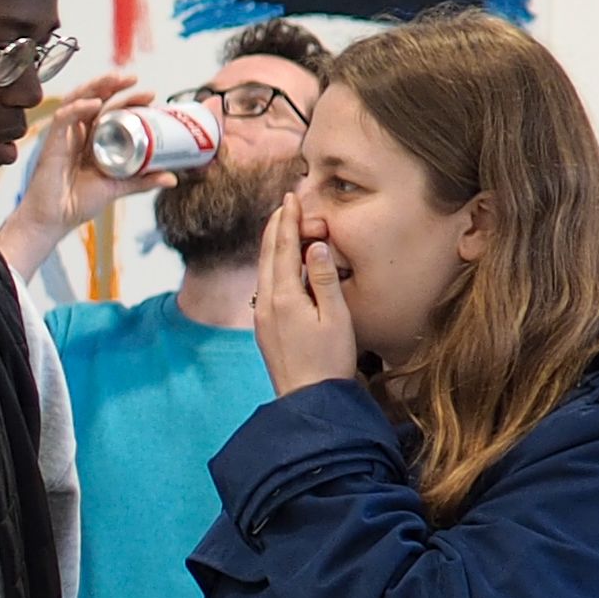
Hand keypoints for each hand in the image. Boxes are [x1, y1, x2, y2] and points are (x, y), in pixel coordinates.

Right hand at [0, 71, 156, 280]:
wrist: (53, 220)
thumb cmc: (77, 203)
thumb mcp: (117, 188)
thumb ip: (142, 181)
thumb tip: (172, 178)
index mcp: (93, 140)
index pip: (111, 111)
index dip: (129, 100)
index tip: (151, 96)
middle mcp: (78, 134)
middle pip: (94, 99)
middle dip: (113, 85)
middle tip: (135, 79)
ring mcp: (65, 136)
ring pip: (77, 100)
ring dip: (96, 87)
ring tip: (115, 79)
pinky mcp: (52, 143)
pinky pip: (63, 118)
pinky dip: (77, 108)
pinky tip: (94, 104)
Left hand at [255, 191, 361, 395]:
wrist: (308, 399)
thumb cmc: (330, 360)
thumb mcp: (336, 317)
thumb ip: (325, 279)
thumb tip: (316, 246)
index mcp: (283, 297)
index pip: (284, 249)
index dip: (288, 221)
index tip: (290, 198)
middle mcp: (265, 304)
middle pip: (268, 255)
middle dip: (276, 227)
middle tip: (285, 204)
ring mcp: (261, 316)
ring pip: (265, 270)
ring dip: (273, 245)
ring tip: (281, 226)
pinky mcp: (265, 327)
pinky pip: (266, 286)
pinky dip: (273, 266)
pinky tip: (280, 264)